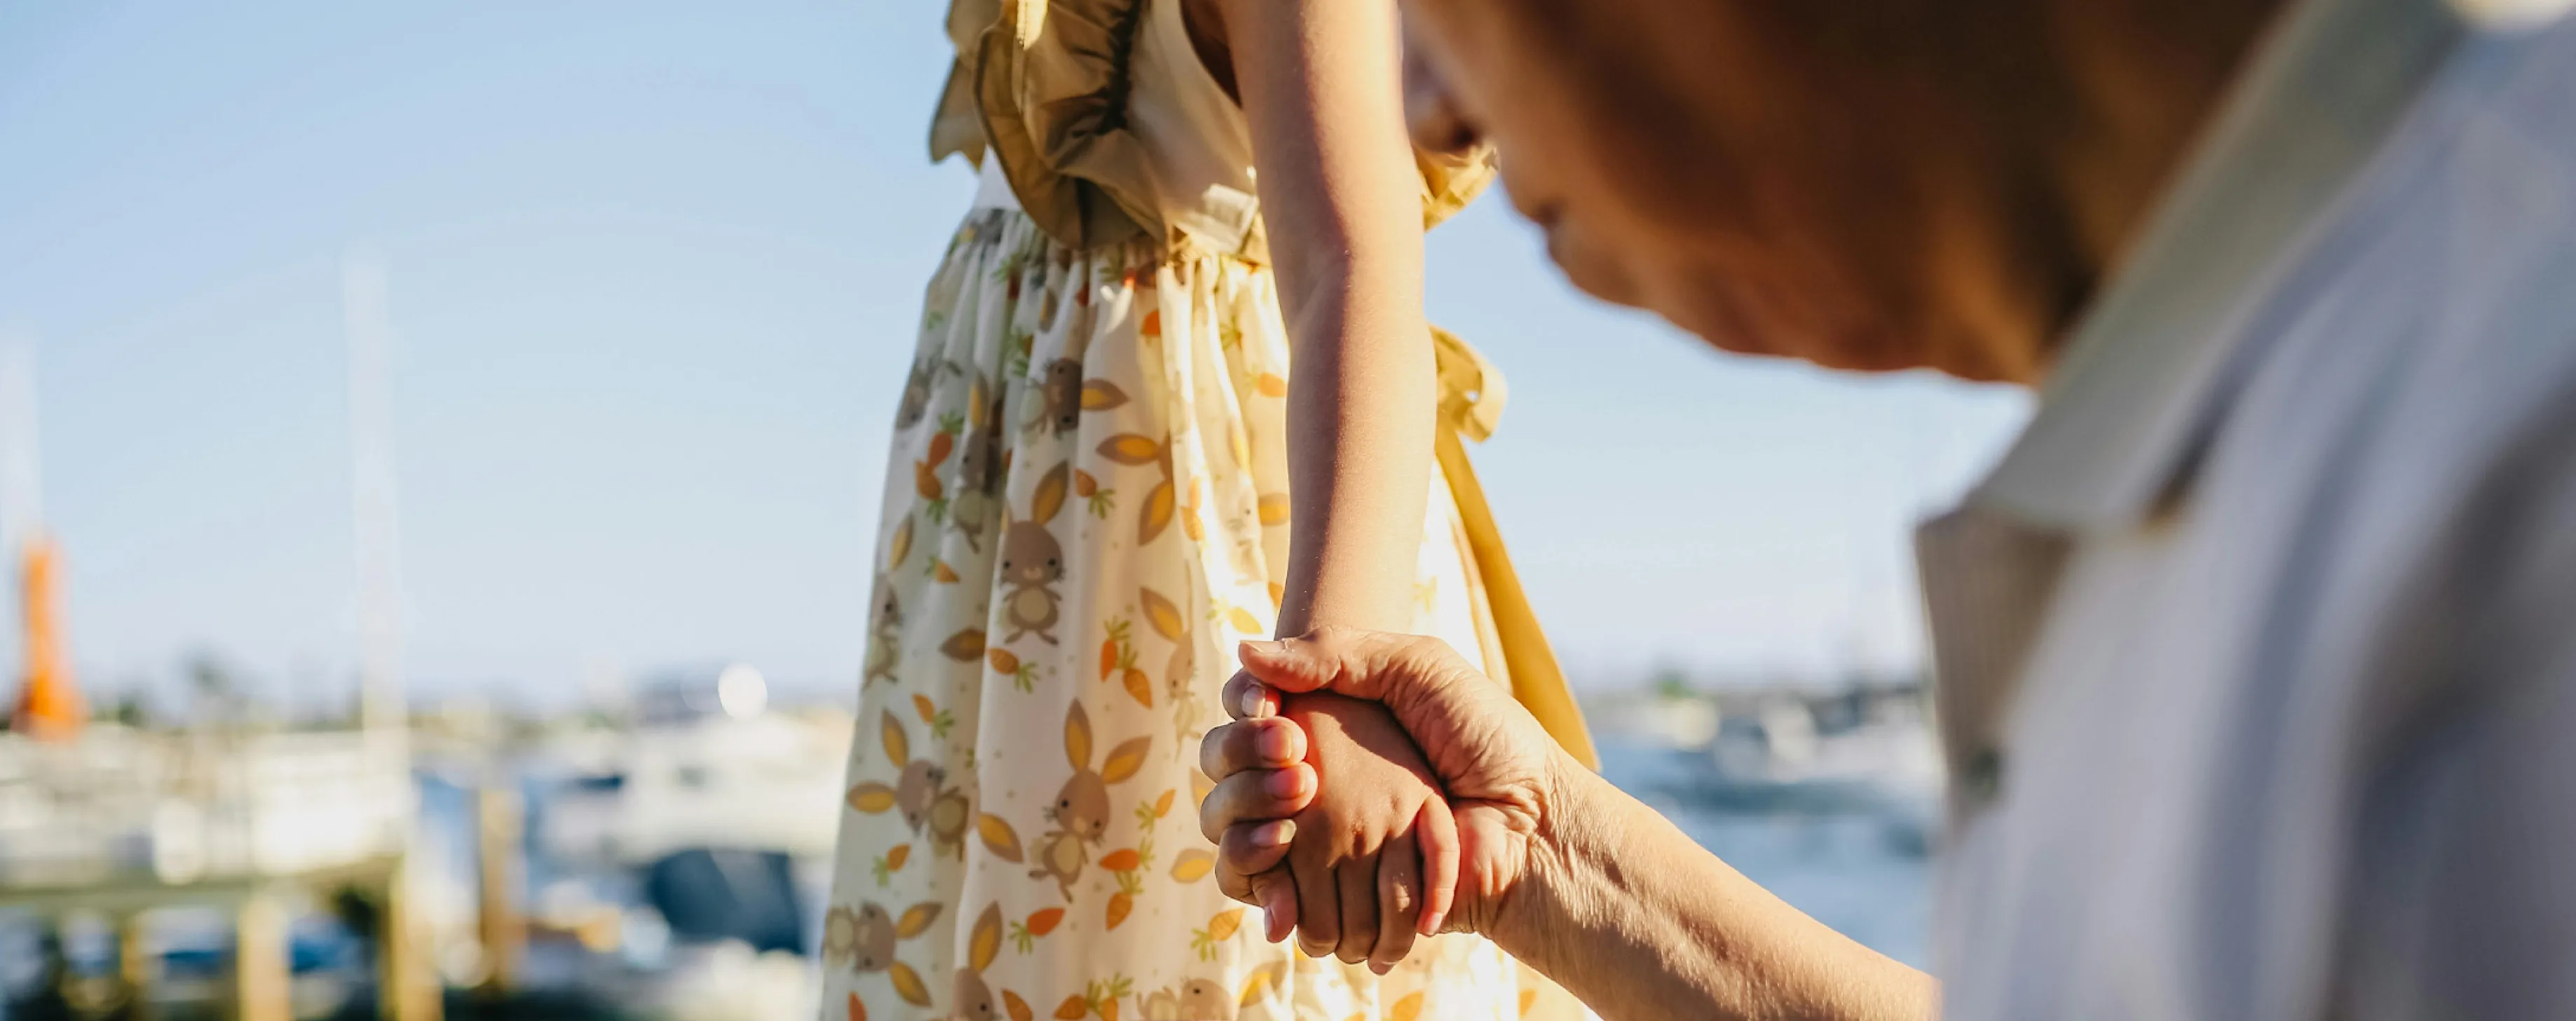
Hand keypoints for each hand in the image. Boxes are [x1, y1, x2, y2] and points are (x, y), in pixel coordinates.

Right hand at [1201, 627, 1565, 941]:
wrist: (1530, 829)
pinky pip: (1253, 886)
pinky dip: (1254, 871)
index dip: (1244, 700)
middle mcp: (1308, 775)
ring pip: (1226, 821)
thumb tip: (1247, 648)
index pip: (1249, 703)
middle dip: (1240, 752)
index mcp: (1328, 718)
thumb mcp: (1420, 668)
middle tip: (1295, 753)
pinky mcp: (1316, 894)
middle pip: (1224, 760)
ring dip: (1240, 808)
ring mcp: (1307, 836)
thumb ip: (1337, 651)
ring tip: (1290, 809)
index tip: (1264, 703)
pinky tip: (1279, 852)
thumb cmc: (1489, 741)